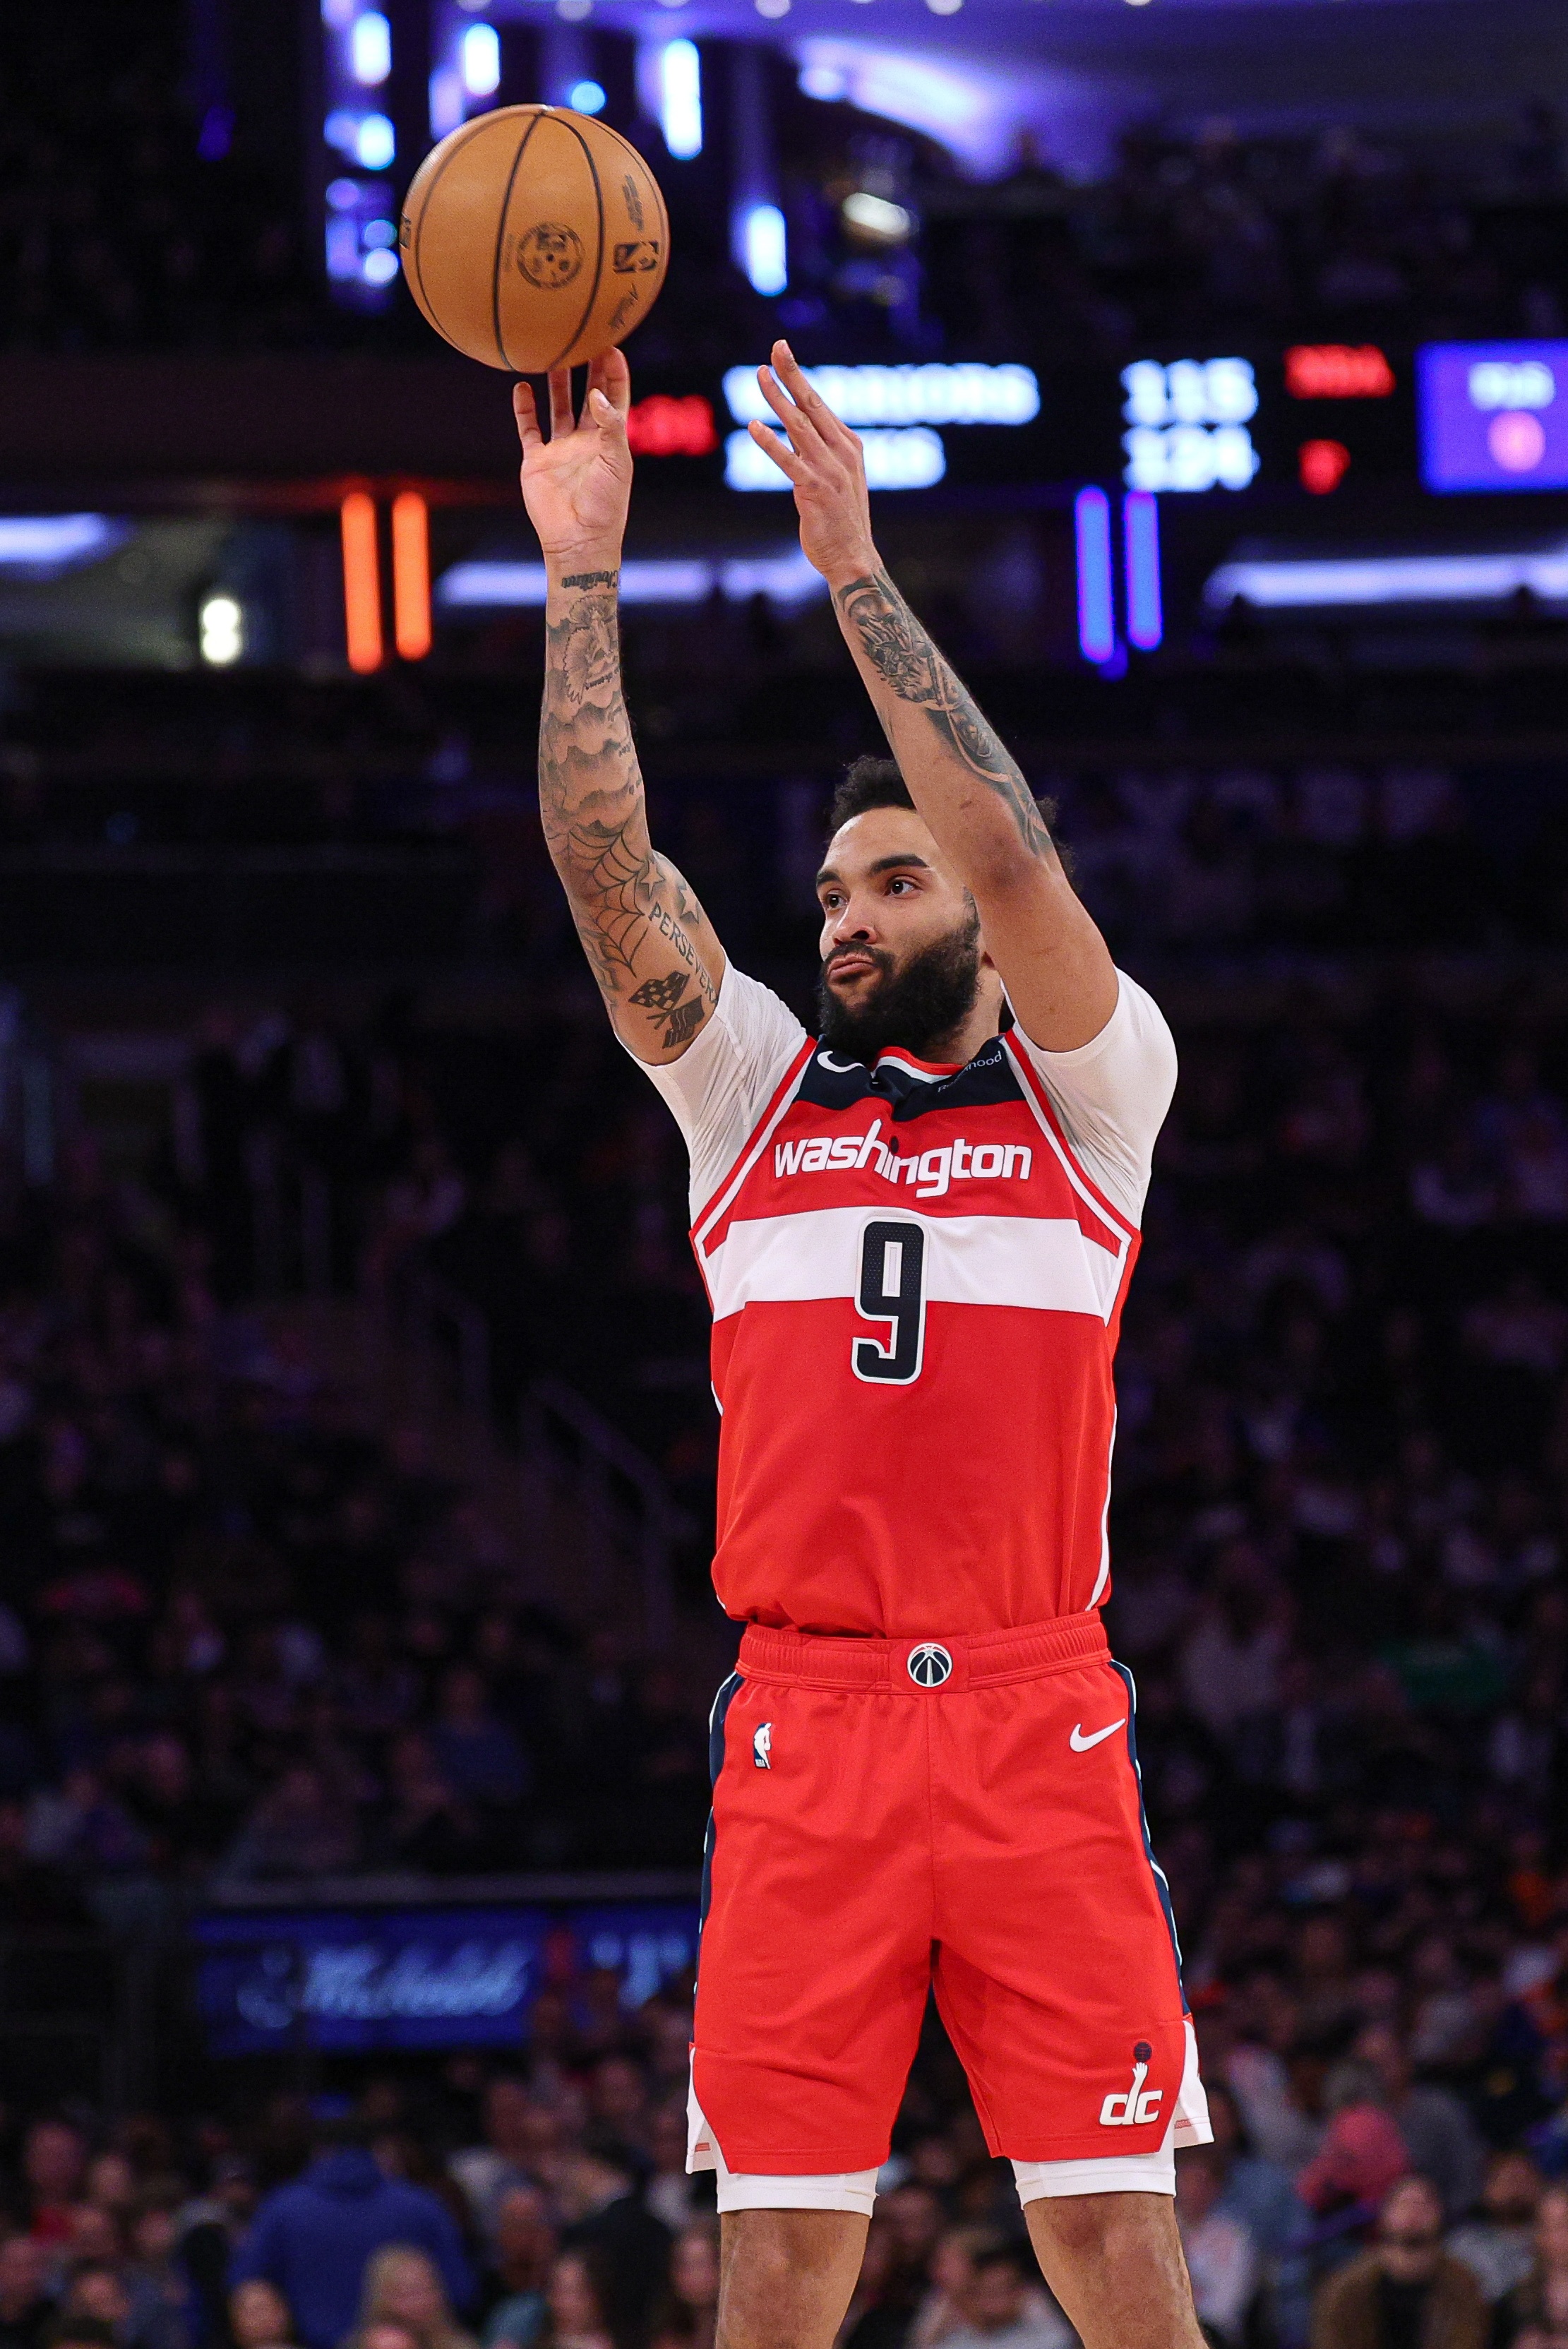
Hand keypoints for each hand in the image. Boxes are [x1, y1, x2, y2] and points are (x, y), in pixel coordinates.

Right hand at [514, 348, 632, 570]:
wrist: (578, 540)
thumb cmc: (605, 506)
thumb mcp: (617, 462)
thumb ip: (610, 426)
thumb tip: (596, 395)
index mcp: (610, 440)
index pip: (615, 397)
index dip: (614, 372)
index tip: (610, 345)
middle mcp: (586, 441)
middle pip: (587, 395)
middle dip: (587, 368)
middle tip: (582, 336)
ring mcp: (561, 450)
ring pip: (558, 407)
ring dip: (556, 382)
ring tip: (552, 354)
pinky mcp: (537, 461)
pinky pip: (529, 429)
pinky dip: (524, 408)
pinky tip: (521, 386)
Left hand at [749, 340, 877, 587]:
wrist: (853, 559)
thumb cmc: (841, 522)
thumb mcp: (833, 478)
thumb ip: (815, 451)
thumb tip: (792, 427)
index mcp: (849, 446)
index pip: (819, 403)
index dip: (799, 376)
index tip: (782, 352)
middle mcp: (842, 453)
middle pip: (812, 405)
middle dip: (792, 374)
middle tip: (776, 348)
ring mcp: (831, 470)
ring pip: (799, 427)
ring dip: (777, 399)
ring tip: (759, 376)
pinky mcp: (816, 490)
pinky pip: (789, 461)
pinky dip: (770, 443)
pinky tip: (753, 427)